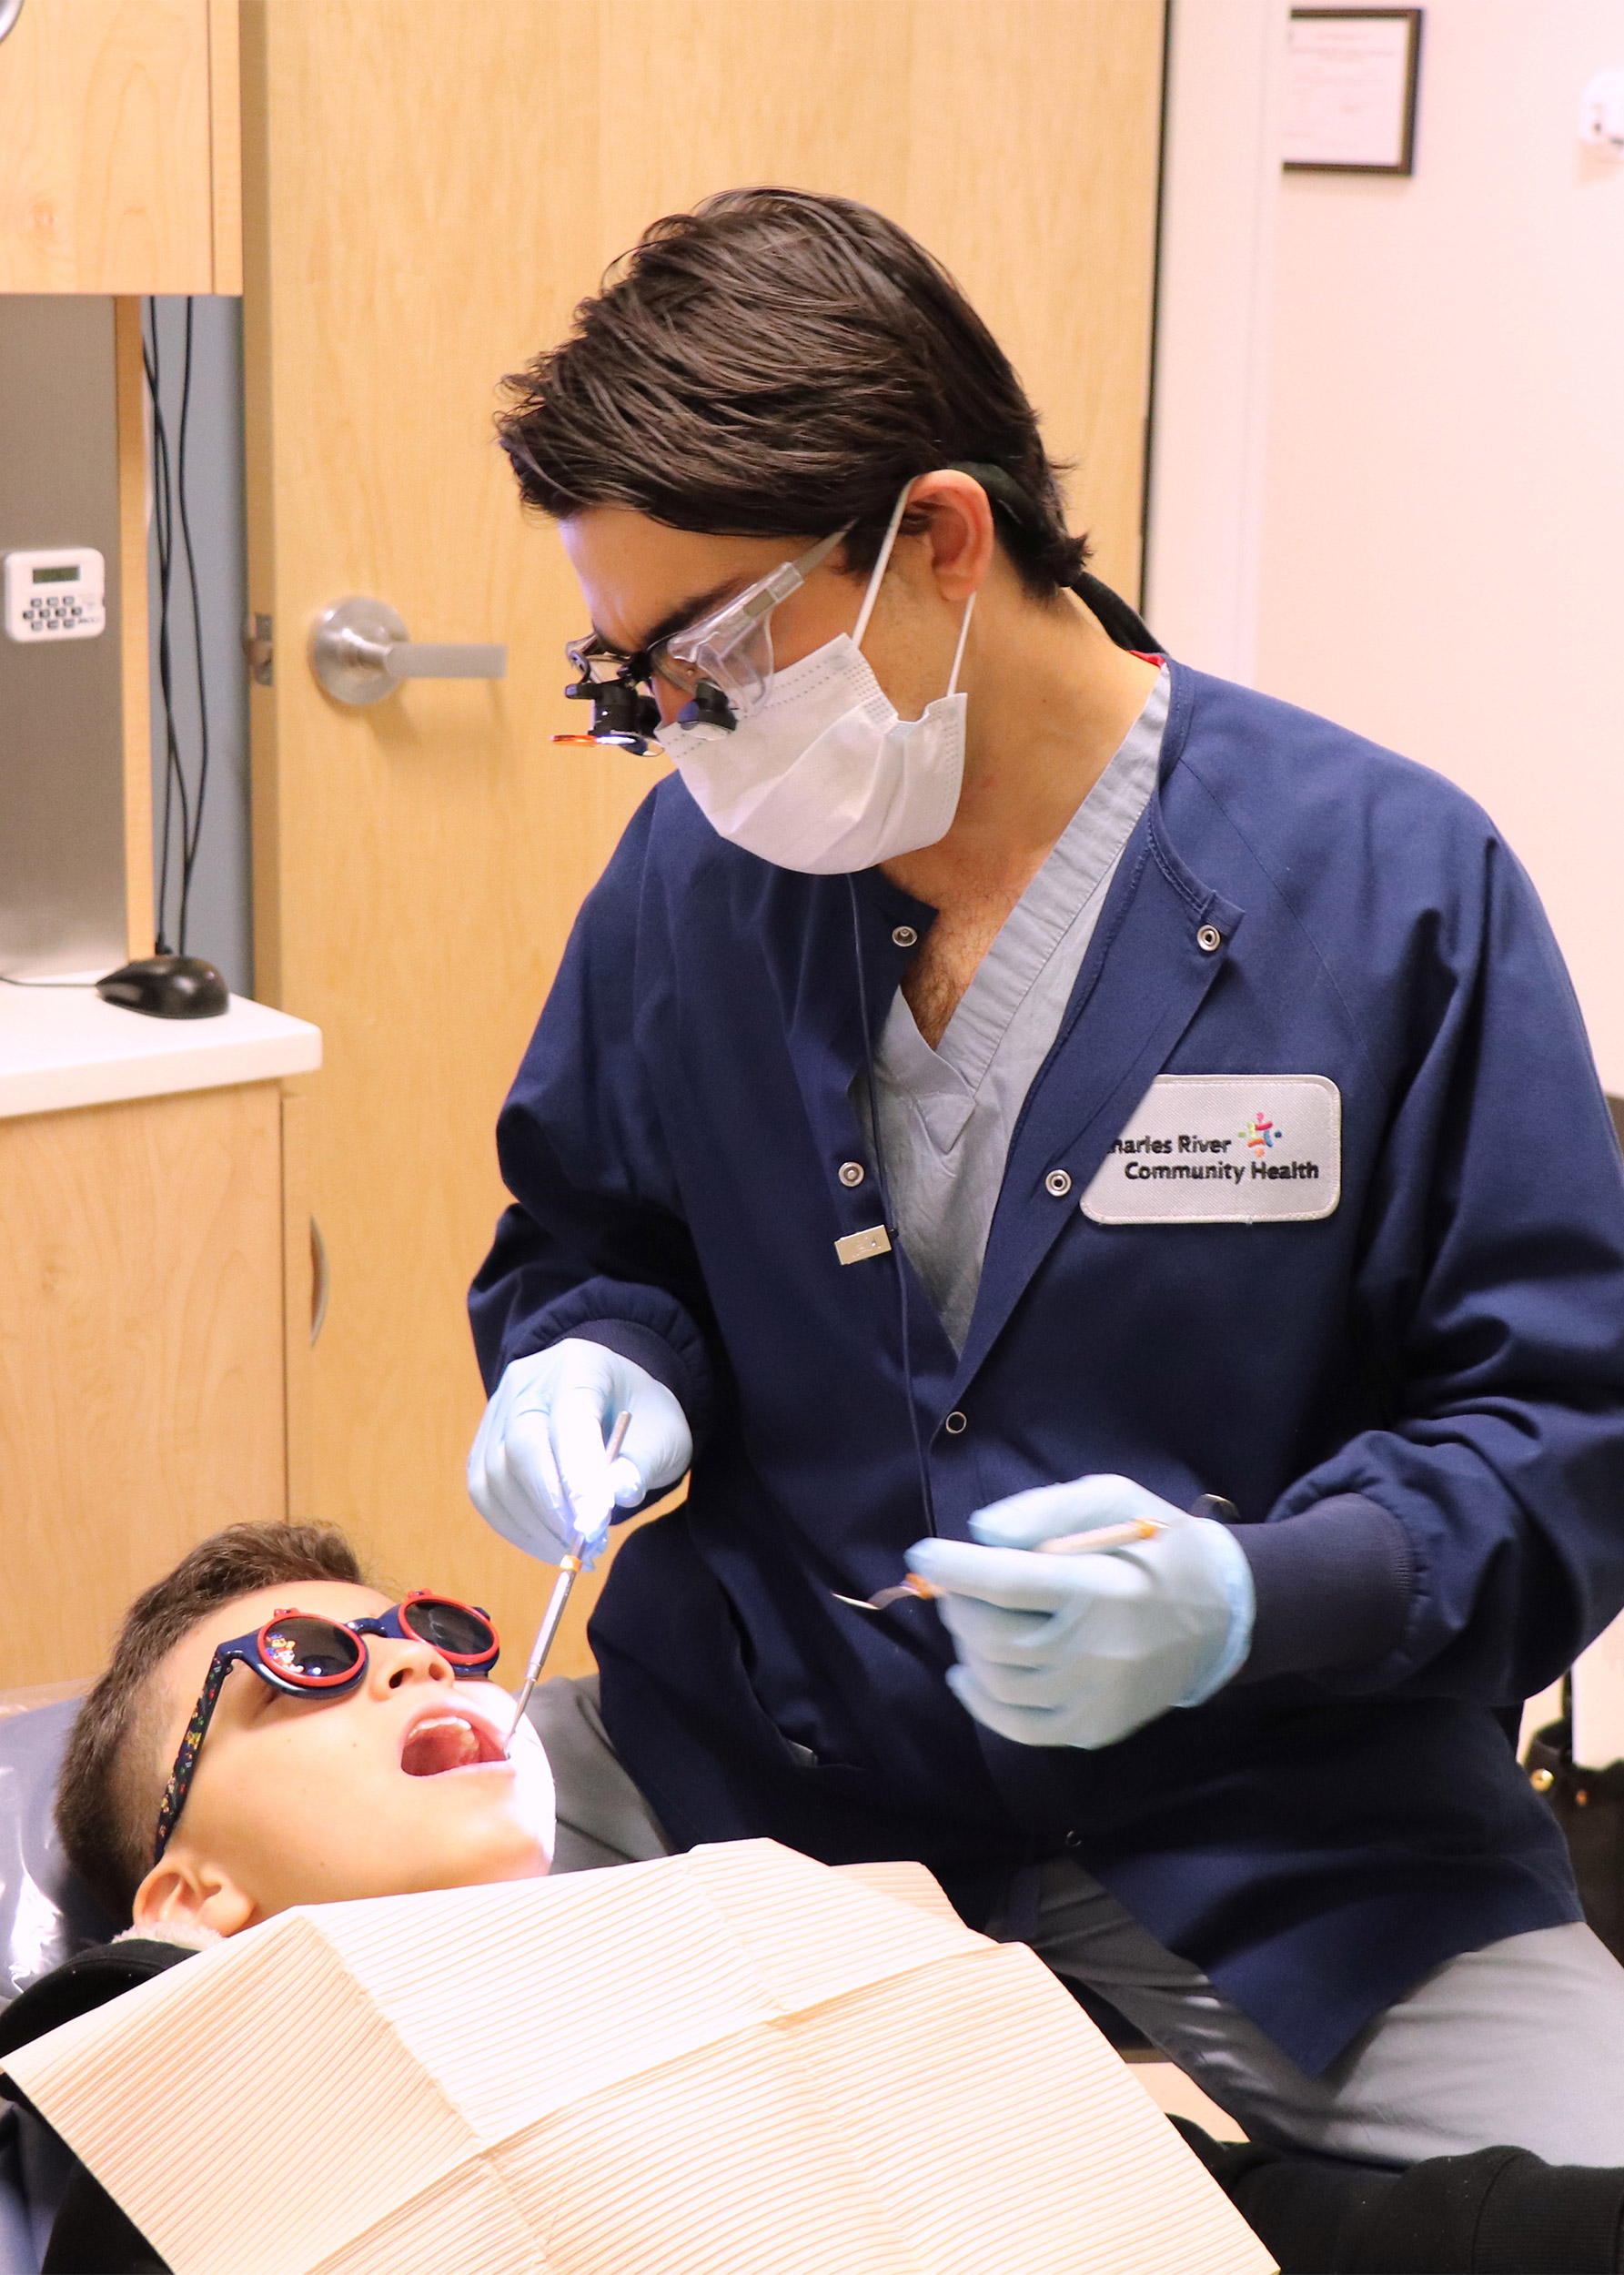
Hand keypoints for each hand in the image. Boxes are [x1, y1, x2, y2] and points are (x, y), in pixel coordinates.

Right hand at [466, 1340, 691, 1566]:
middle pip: (520, 1447)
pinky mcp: (484, 1445)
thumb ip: (641, 1463)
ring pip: (494, 1477)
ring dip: (533, 1525)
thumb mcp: (664, 1435)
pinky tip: (549, 1542)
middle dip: (552, 1507)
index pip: (569, 1420)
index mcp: (579, 1366)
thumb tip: (615, 1495)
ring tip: (575, 1548)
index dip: (578, 1475)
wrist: (613, 1398)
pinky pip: (485, 1493)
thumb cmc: (641, 1416)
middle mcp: (527, 1383)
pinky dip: (515, 1527)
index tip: (593, 1524)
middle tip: (585, 1543)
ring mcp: (497, 1412)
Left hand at [906, 1474, 1253, 1750]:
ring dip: (967, 1647)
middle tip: (956, 1584)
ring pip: (998, 1682)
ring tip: (973, 1620)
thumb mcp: (1112, 1499)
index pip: (1006, 1583)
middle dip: (958, 1605)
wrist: (1226, 1613)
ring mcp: (1096, 1698)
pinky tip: (970, 1673)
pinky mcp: (1095, 1728)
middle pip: (993, 1636)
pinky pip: (1019, 1727)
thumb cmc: (1160, 1545)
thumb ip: (1045, 1511)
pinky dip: (981, 1701)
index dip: (954, 1569)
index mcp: (1101, 1588)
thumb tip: (981, 1534)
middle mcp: (1098, 1651)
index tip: (924, 1555)